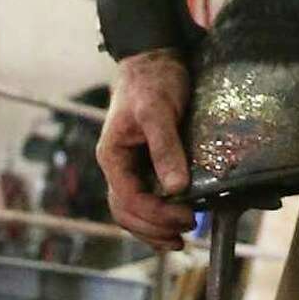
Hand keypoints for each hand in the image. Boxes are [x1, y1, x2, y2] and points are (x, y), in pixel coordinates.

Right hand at [98, 49, 195, 250]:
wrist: (154, 60)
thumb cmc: (153, 82)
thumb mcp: (159, 112)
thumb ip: (165, 149)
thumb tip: (176, 188)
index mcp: (112, 156)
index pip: (128, 198)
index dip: (156, 214)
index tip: (186, 217)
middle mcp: (117, 166)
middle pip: (126, 212)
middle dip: (154, 228)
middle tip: (186, 231)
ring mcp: (130, 167)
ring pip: (133, 210)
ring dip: (153, 229)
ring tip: (179, 239)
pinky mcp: (145, 164)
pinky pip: (144, 199)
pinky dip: (157, 216)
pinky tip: (174, 224)